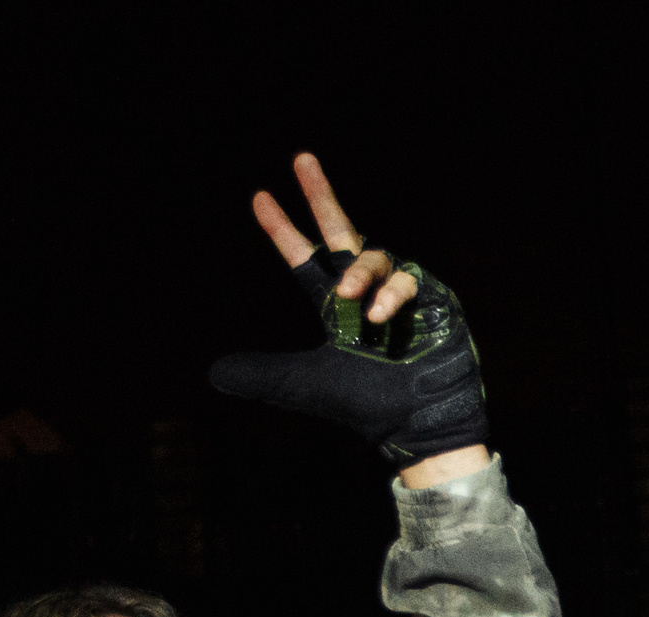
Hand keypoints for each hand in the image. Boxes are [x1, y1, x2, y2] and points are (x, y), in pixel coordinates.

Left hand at [210, 152, 489, 480]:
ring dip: (360, 271)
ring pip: (373, 257)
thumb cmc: (367, 406)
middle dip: (320, 197)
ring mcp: (400, 292)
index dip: (282, 231)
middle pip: (340, 233)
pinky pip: (408, 278)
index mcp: (334, 307)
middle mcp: (366, 292)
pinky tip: (380, 315)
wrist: (417, 425)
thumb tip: (215, 373)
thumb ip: (264, 374)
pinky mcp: (433, 299)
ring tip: (350, 296)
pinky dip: (391, 292)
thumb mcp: (304, 385)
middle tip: (301, 159)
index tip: (259, 198)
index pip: (304, 259)